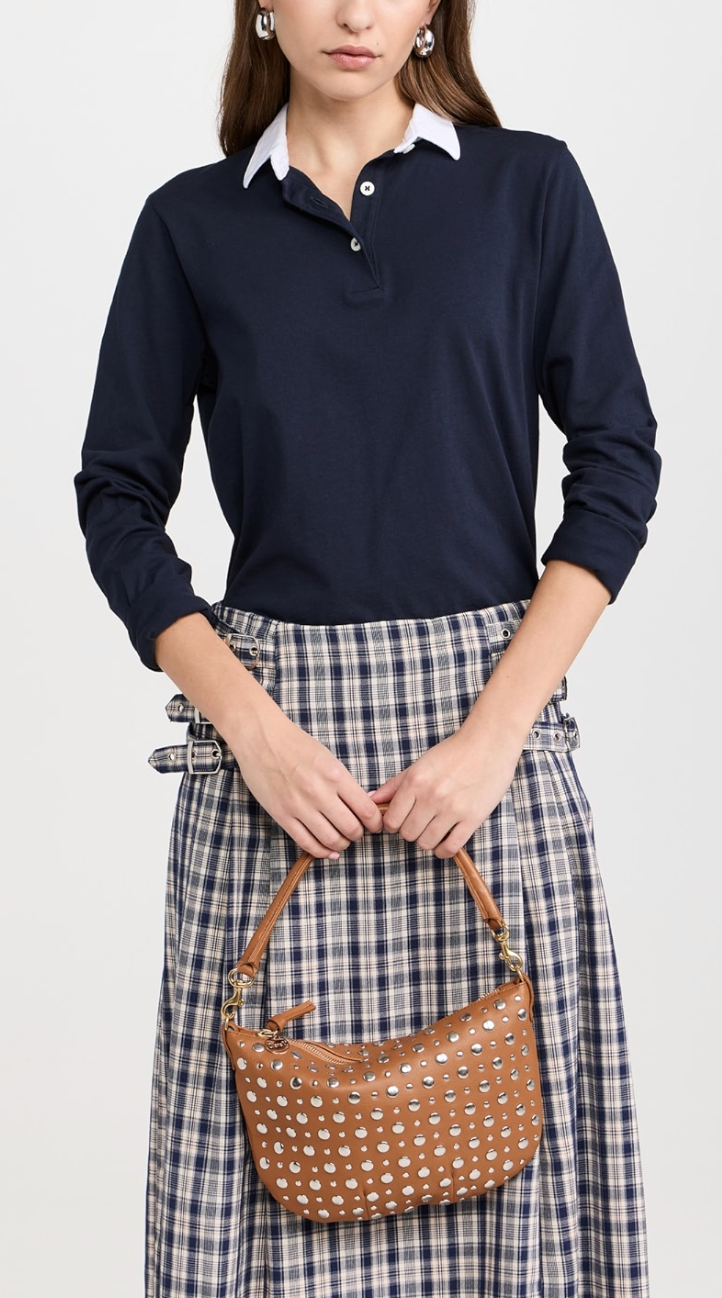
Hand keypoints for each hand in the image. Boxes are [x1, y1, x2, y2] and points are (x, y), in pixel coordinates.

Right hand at [229, 703, 383, 859]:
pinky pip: (306, 843)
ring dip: (341, 844)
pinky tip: (327, 850)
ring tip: (342, 840)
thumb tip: (362, 805)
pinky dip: (321, 851)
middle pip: (351, 828)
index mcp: (335, 775)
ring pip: (330, 839)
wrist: (260, 738)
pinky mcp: (282, 815)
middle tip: (357, 832)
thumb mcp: (328, 758)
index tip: (376, 825)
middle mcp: (320, 793)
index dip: (375, 823)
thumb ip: (344, 783)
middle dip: (358, 834)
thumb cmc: (295, 744)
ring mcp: (300, 806)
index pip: (366, 810)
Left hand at [367, 722, 524, 858]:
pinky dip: (444, 850)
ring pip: (427, 843)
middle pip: (408, 834)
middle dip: (410, 832)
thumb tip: (371, 799)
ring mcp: (452, 809)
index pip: (391, 820)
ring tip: (433, 830)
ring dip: (427, 840)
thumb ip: (394, 784)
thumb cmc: (453, 752)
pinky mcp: (472, 818)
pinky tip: (445, 841)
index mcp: (415, 781)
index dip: (393, 824)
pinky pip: (450, 847)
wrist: (489, 743)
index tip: (401, 821)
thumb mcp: (420, 764)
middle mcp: (431, 796)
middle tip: (419, 823)